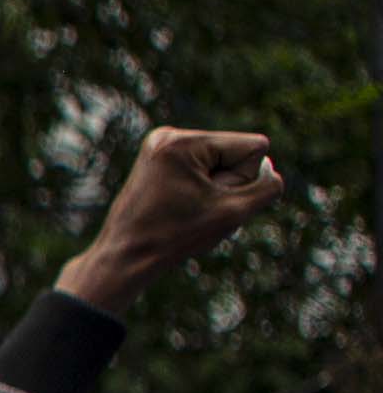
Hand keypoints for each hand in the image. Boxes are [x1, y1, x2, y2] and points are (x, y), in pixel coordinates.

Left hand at [57, 126, 282, 316]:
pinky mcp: (158, 160)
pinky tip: (179, 206)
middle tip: (193, 209)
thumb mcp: (235, 212)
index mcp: (184, 142)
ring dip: (214, 190)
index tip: (208, 200)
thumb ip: (268, 186)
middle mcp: (169, 135)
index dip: (243, 180)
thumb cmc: (175, 237)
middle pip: (235, 153)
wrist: (125, 257)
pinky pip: (202, 170)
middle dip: (226, 184)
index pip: (254, 148)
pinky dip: (200, 191)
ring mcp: (160, 146)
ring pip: (220, 163)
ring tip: (185, 209)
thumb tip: (266, 166)